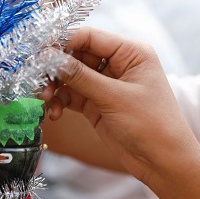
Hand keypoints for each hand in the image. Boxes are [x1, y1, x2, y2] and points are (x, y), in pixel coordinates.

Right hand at [42, 27, 199, 182]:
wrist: (163, 162)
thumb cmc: (151, 124)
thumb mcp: (114, 98)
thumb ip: (80, 77)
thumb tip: (49, 57)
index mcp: (131, 52)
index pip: (89, 36)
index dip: (62, 42)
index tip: (38, 53)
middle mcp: (118, 64)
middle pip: (76, 55)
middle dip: (55, 68)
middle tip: (36, 80)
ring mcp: (107, 84)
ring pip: (70, 76)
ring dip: (55, 87)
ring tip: (45, 100)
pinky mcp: (97, 103)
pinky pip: (72, 95)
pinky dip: (61, 102)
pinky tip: (55, 113)